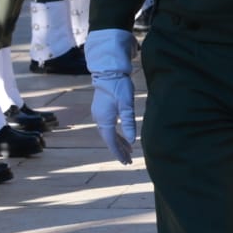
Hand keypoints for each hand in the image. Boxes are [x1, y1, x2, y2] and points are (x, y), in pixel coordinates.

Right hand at [85, 28, 137, 163]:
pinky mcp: (101, 110)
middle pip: (109, 139)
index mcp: (104, 120)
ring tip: (128, 151)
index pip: (111, 142)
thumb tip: (132, 141)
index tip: (125, 162)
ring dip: (118, 142)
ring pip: (109, 133)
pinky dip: (116, 134)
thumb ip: (129, 123)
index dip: (119, 153)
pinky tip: (123, 136)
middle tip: (128, 161)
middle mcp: (99, 119)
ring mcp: (99, 114)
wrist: (108, 71)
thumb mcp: (127, 105)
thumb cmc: (118, 86)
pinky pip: (108, 127)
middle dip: (119, 150)